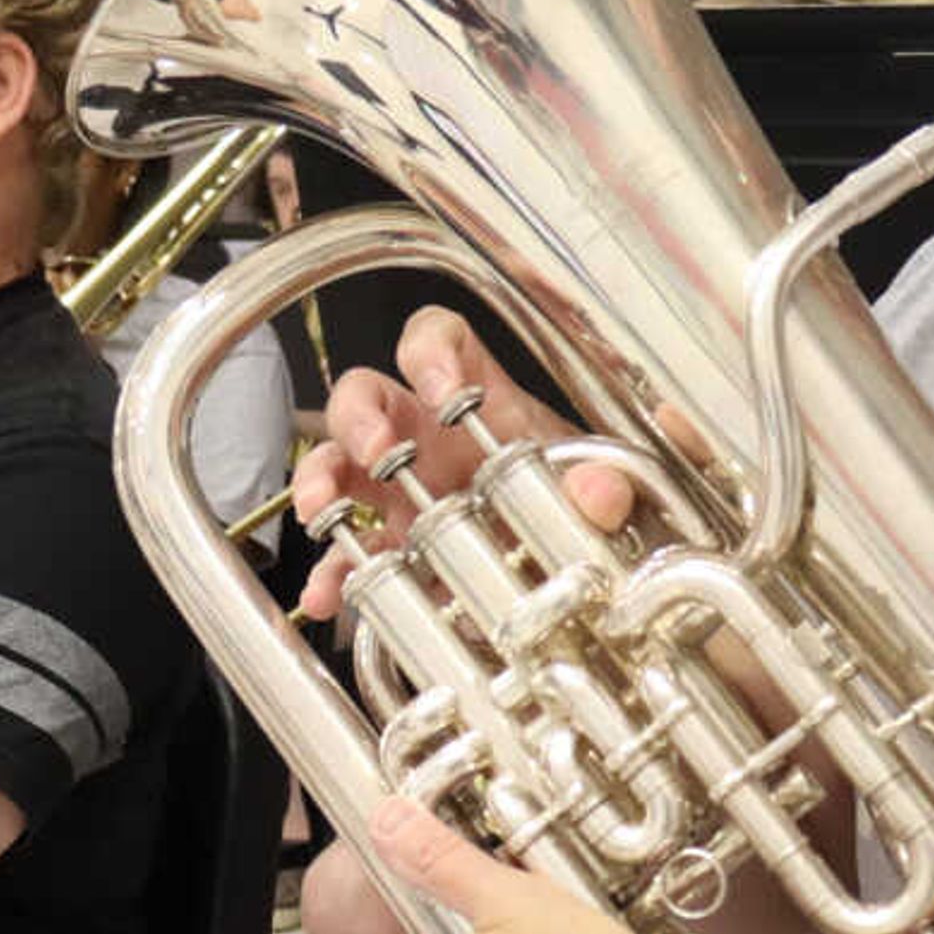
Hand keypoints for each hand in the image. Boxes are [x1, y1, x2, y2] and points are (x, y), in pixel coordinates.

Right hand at [293, 305, 604, 616]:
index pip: (438, 340)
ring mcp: (403, 494)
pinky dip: (329, 574)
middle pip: (366, 394)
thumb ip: (611, 487)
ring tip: (323, 510)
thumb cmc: (585, 505)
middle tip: (379, 452)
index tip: (441, 390)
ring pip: (337, 464)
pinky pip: (343, 555)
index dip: (428, 351)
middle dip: (359, 417)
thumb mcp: (613, 492)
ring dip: (320, 479)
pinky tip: (326, 594)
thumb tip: (600, 490)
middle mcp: (430, 438)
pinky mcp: (395, 551)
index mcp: (483, 401)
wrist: (581, 575)